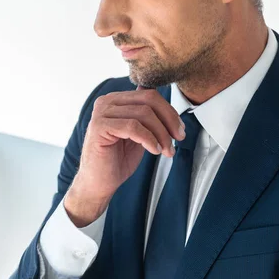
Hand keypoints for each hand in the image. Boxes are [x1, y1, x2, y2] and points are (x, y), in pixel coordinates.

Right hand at [74, 85, 185, 201]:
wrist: (99, 183)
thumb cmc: (117, 161)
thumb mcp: (139, 134)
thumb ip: (147, 117)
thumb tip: (164, 102)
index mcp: (116, 100)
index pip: (149, 95)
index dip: (169, 111)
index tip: (180, 129)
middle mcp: (107, 101)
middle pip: (148, 100)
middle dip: (169, 119)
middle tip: (179, 138)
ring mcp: (101, 113)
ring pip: (143, 113)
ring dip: (161, 133)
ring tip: (166, 150)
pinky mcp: (99, 127)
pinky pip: (133, 127)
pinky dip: (148, 139)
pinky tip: (154, 150)